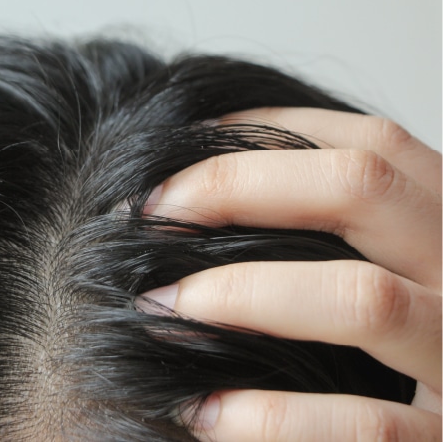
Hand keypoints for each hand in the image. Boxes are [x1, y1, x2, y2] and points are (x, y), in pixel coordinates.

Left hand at [142, 108, 441, 440]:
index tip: (173, 148)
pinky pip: (365, 426)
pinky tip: (203, 411)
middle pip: (362, 184)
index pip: (367, 142)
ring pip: (364, 299)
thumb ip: (330, 230)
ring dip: (242, 295)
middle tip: (147, 213)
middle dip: (235, 185)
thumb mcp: (387, 265)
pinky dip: (272, 415)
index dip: (263, 130)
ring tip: (158, 306)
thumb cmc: (394, 348)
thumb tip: (197, 191)